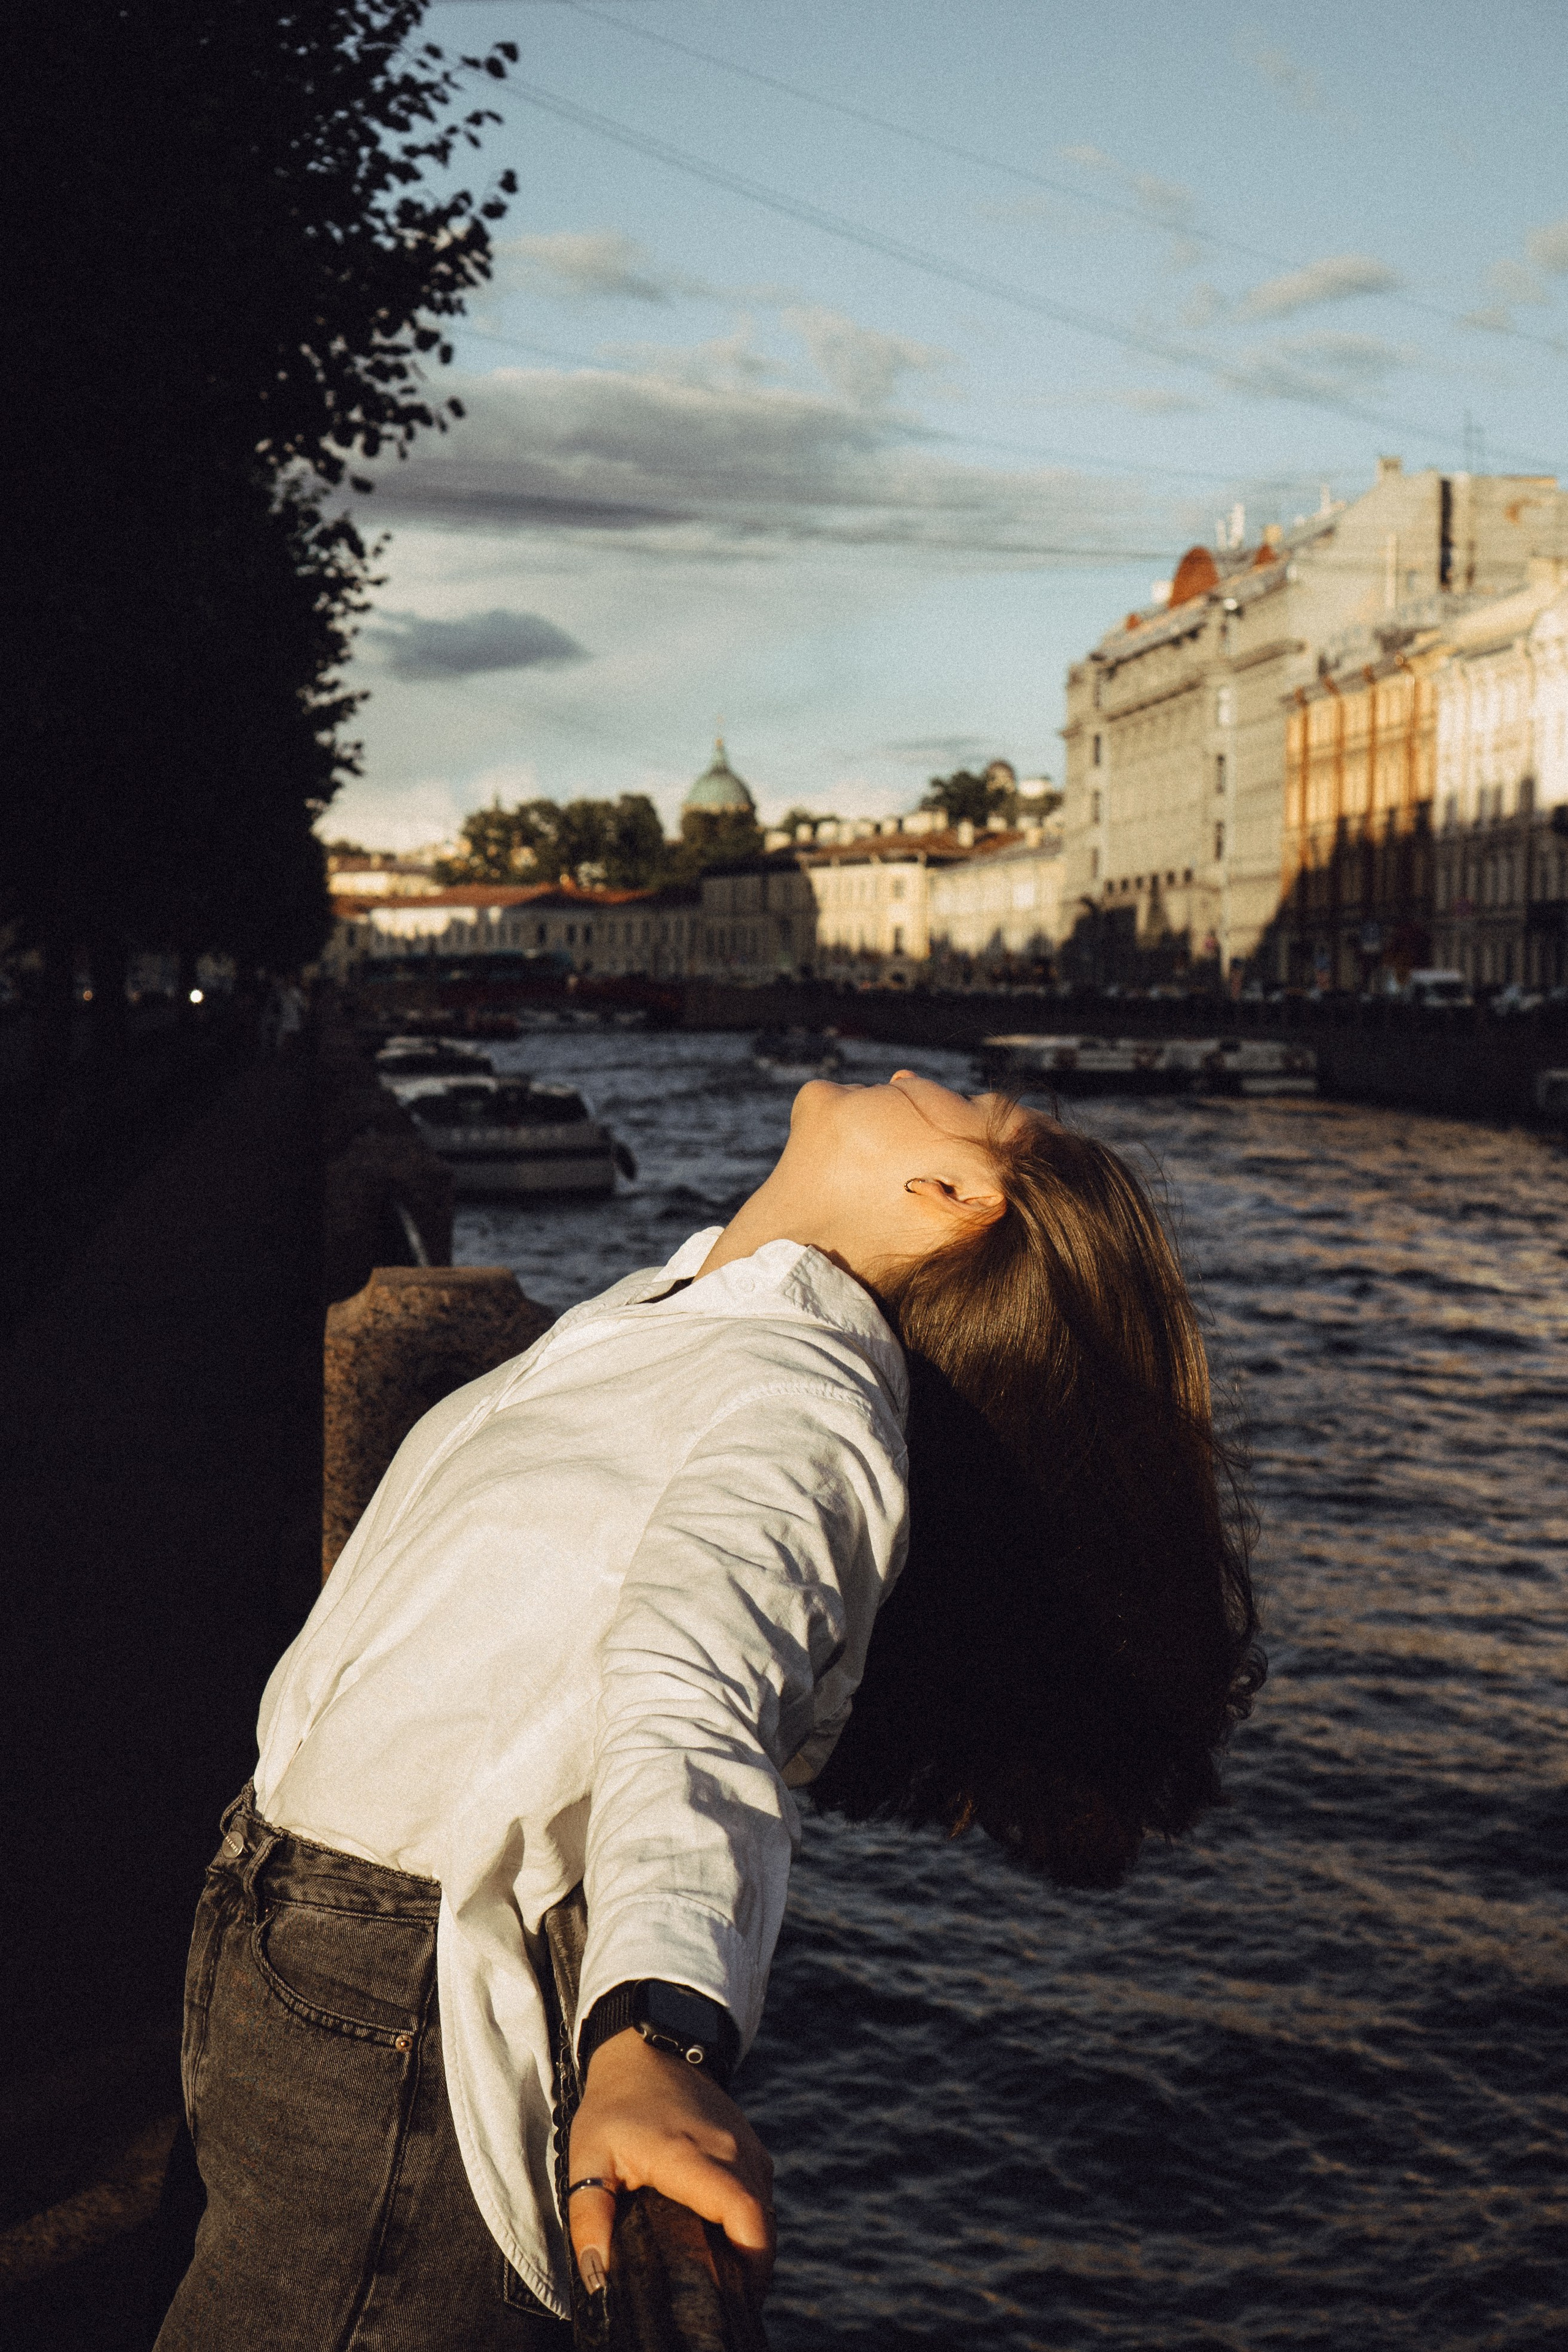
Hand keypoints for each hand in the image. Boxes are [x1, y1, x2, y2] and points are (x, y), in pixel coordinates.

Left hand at [567, 2028, 774, 2296]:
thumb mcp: (587, 2159)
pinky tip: (724, 2239)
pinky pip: (762, 2192)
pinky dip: (752, 2221)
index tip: (737, 2300)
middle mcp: (731, 2150)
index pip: (745, 2215)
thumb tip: (598, 2281)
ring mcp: (746, 2144)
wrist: (646, 2049)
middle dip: (752, 2270)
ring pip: (766, 2209)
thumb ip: (589, 2220)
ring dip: (752, 2245)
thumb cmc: (615, 2105)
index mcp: (692, 2157)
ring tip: (721, 2277)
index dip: (751, 2264)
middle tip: (724, 2304)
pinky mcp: (750, 2143)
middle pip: (763, 2223)